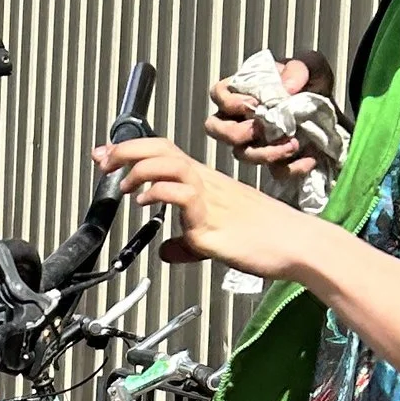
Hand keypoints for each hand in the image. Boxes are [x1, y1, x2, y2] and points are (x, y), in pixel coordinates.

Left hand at [93, 134, 316, 281]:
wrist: (298, 245)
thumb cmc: (265, 240)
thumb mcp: (215, 241)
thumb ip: (187, 244)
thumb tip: (166, 252)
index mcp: (205, 182)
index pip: (164, 153)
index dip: (132, 149)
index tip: (104, 155)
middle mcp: (205, 182)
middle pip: (162, 148)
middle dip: (125, 149)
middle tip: (101, 160)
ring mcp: (210, 197)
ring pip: (169, 163)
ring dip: (138, 168)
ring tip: (123, 186)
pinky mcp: (214, 218)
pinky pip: (182, 194)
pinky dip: (158, 192)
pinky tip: (144, 202)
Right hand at [209, 56, 314, 171]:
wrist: (330, 107)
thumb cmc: (310, 83)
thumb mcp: (309, 66)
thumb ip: (298, 70)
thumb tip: (287, 88)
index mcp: (242, 92)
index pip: (218, 95)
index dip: (230, 102)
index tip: (254, 102)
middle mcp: (241, 119)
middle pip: (216, 130)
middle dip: (235, 133)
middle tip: (260, 128)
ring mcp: (255, 142)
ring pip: (242, 155)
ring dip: (265, 153)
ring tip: (293, 143)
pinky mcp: (275, 160)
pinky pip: (275, 172)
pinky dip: (292, 168)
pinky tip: (309, 159)